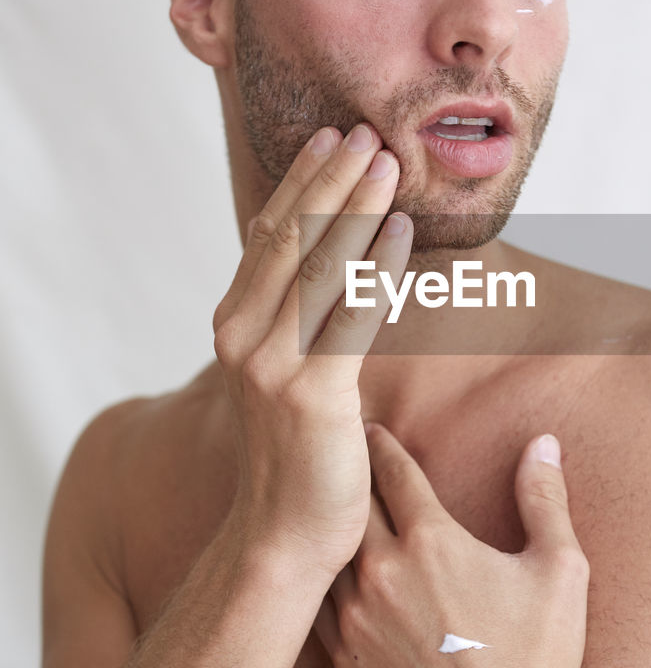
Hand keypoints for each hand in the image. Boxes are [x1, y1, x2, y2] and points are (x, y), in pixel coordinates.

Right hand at [212, 126, 412, 574]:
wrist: (284, 534)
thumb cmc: (294, 453)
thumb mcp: (281, 374)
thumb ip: (293, 321)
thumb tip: (332, 269)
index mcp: (233, 325)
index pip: (267, 236)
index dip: (299, 183)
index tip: (328, 138)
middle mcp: (242, 337)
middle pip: (290, 238)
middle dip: (329, 179)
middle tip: (366, 133)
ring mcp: (271, 365)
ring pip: (319, 265)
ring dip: (356, 207)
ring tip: (387, 162)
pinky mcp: (311, 394)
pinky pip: (351, 314)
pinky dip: (377, 266)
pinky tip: (401, 230)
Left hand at [314, 423, 589, 667]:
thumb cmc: (540, 658)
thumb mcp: (559, 568)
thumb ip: (544, 498)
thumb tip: (543, 443)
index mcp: (432, 542)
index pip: (393, 473)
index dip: (381, 446)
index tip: (370, 429)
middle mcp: (383, 573)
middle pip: (350, 507)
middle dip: (348, 478)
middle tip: (340, 456)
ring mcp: (359, 621)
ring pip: (329, 557)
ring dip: (331, 532)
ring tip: (327, 513)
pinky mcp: (348, 664)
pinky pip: (321, 610)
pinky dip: (322, 585)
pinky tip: (325, 577)